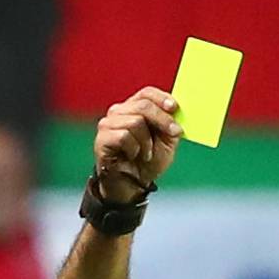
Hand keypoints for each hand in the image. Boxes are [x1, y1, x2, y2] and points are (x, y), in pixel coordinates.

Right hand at [93, 87, 179, 201]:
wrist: (133, 186)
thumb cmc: (147, 162)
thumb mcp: (167, 142)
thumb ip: (170, 125)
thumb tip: (177, 112)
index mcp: (134, 109)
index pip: (146, 93)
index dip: (161, 98)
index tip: (174, 108)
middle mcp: (119, 112)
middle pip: (143, 105)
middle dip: (162, 120)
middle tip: (172, 133)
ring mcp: (108, 124)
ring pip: (135, 121)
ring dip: (146, 141)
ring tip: (145, 153)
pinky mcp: (102, 139)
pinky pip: (124, 136)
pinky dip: (134, 149)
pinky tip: (132, 156)